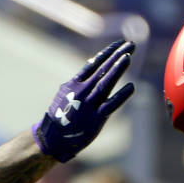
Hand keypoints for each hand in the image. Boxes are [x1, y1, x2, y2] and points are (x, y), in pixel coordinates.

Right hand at [33, 40, 134, 161]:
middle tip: (130, 44)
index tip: (119, 44)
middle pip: (102, 70)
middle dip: (117, 56)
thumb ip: (79, 83)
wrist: (52, 138)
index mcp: (74, 84)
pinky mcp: (95, 118)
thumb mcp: (65, 95)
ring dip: (117, 69)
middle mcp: (82, 91)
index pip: (93, 64)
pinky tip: (131, 87)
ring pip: (106, 83)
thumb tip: (92, 69)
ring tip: (128, 57)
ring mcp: (89, 104)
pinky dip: (121, 96)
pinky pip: (110, 105)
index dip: (108, 53)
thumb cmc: (61, 117)